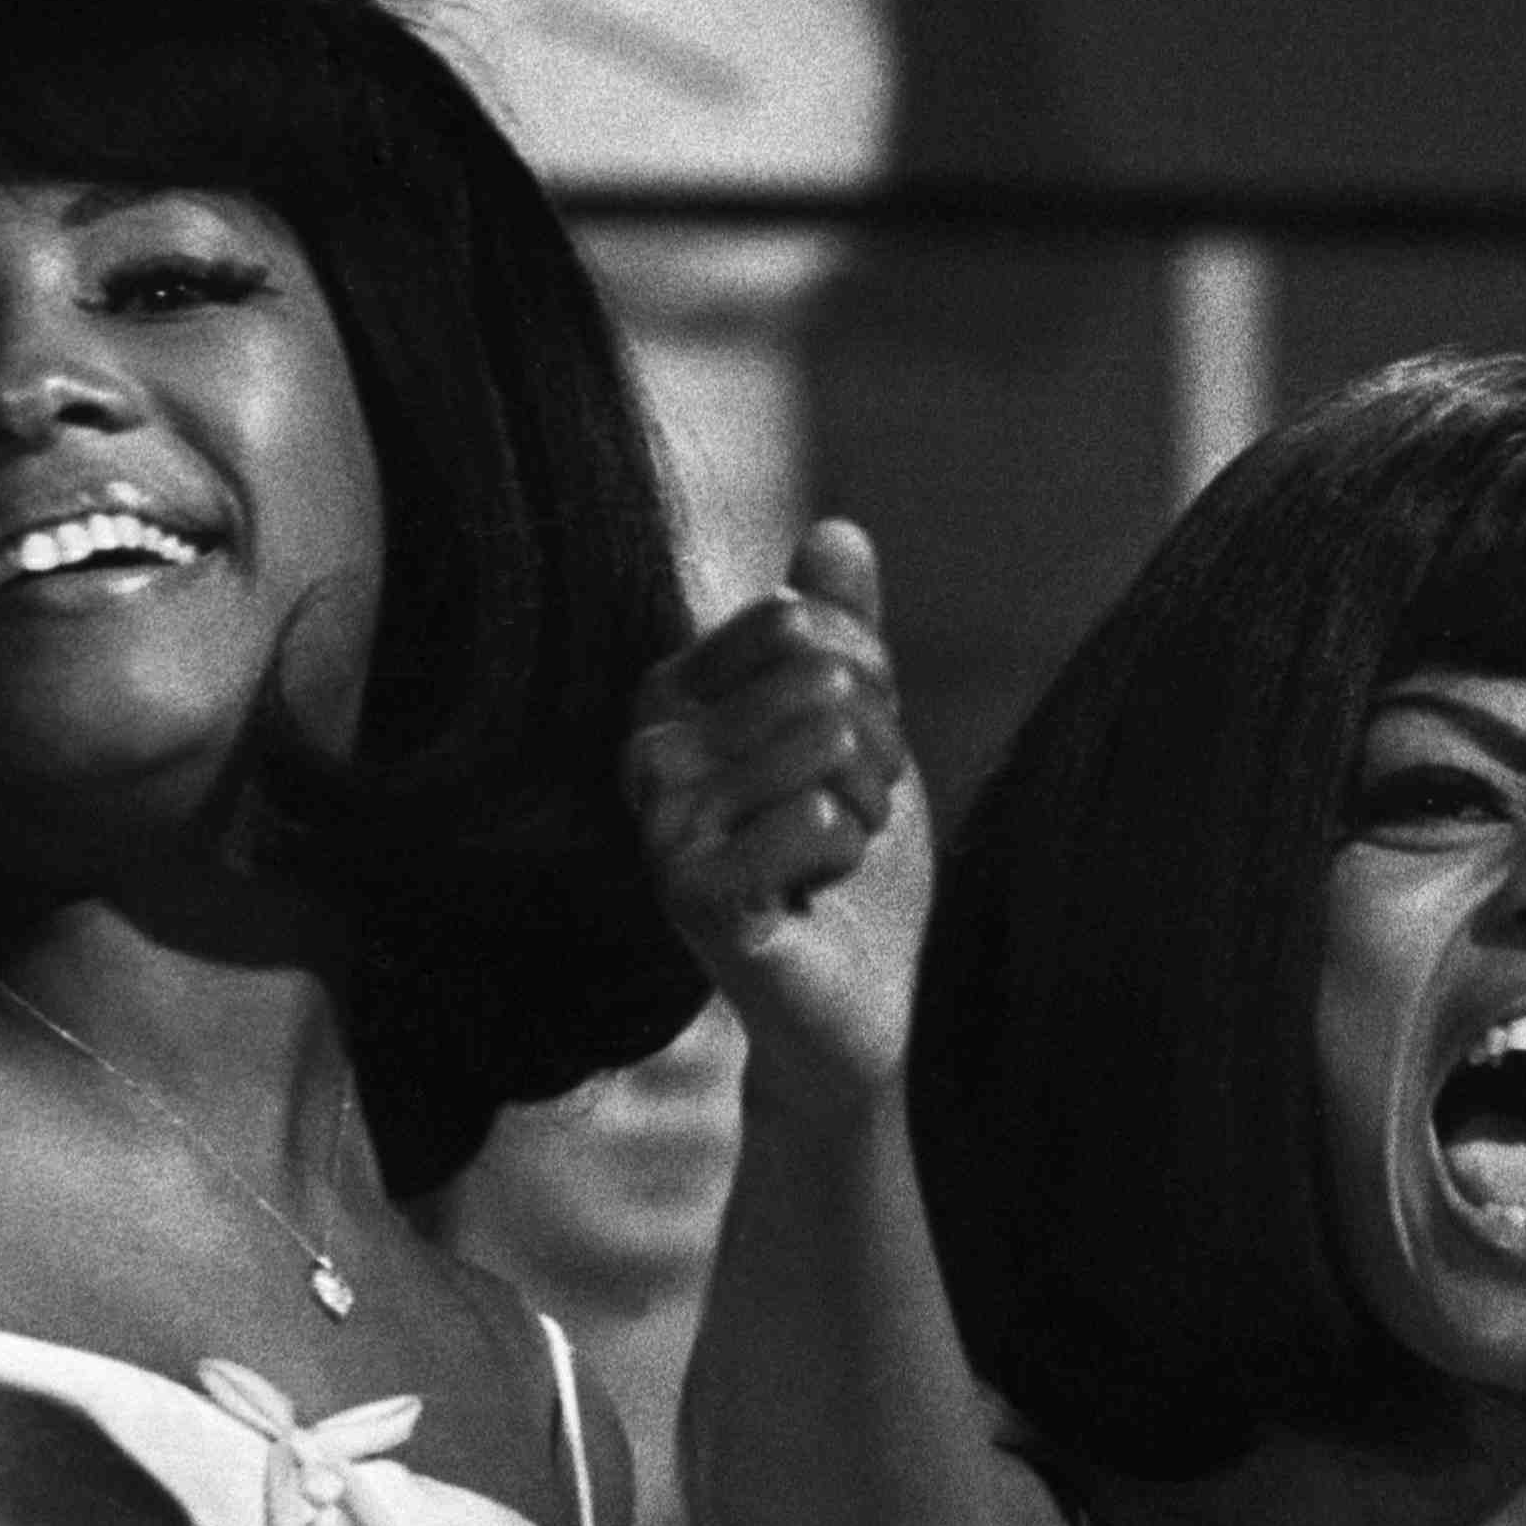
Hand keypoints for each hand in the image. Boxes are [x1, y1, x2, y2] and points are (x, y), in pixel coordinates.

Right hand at [628, 522, 930, 1095]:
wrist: (866, 995)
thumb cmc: (853, 859)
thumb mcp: (860, 727)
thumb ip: (845, 631)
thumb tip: (837, 530)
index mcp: (675, 694)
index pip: (802, 623)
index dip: (870, 685)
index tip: (854, 753)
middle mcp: (649, 747)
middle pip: (822, 680)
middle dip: (876, 753)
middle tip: (849, 817)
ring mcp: (660, 821)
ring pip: (828, 742)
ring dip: (867, 808)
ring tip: (832, 855)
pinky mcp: (688, 891)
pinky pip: (814, 814)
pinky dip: (846, 853)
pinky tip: (815, 892)